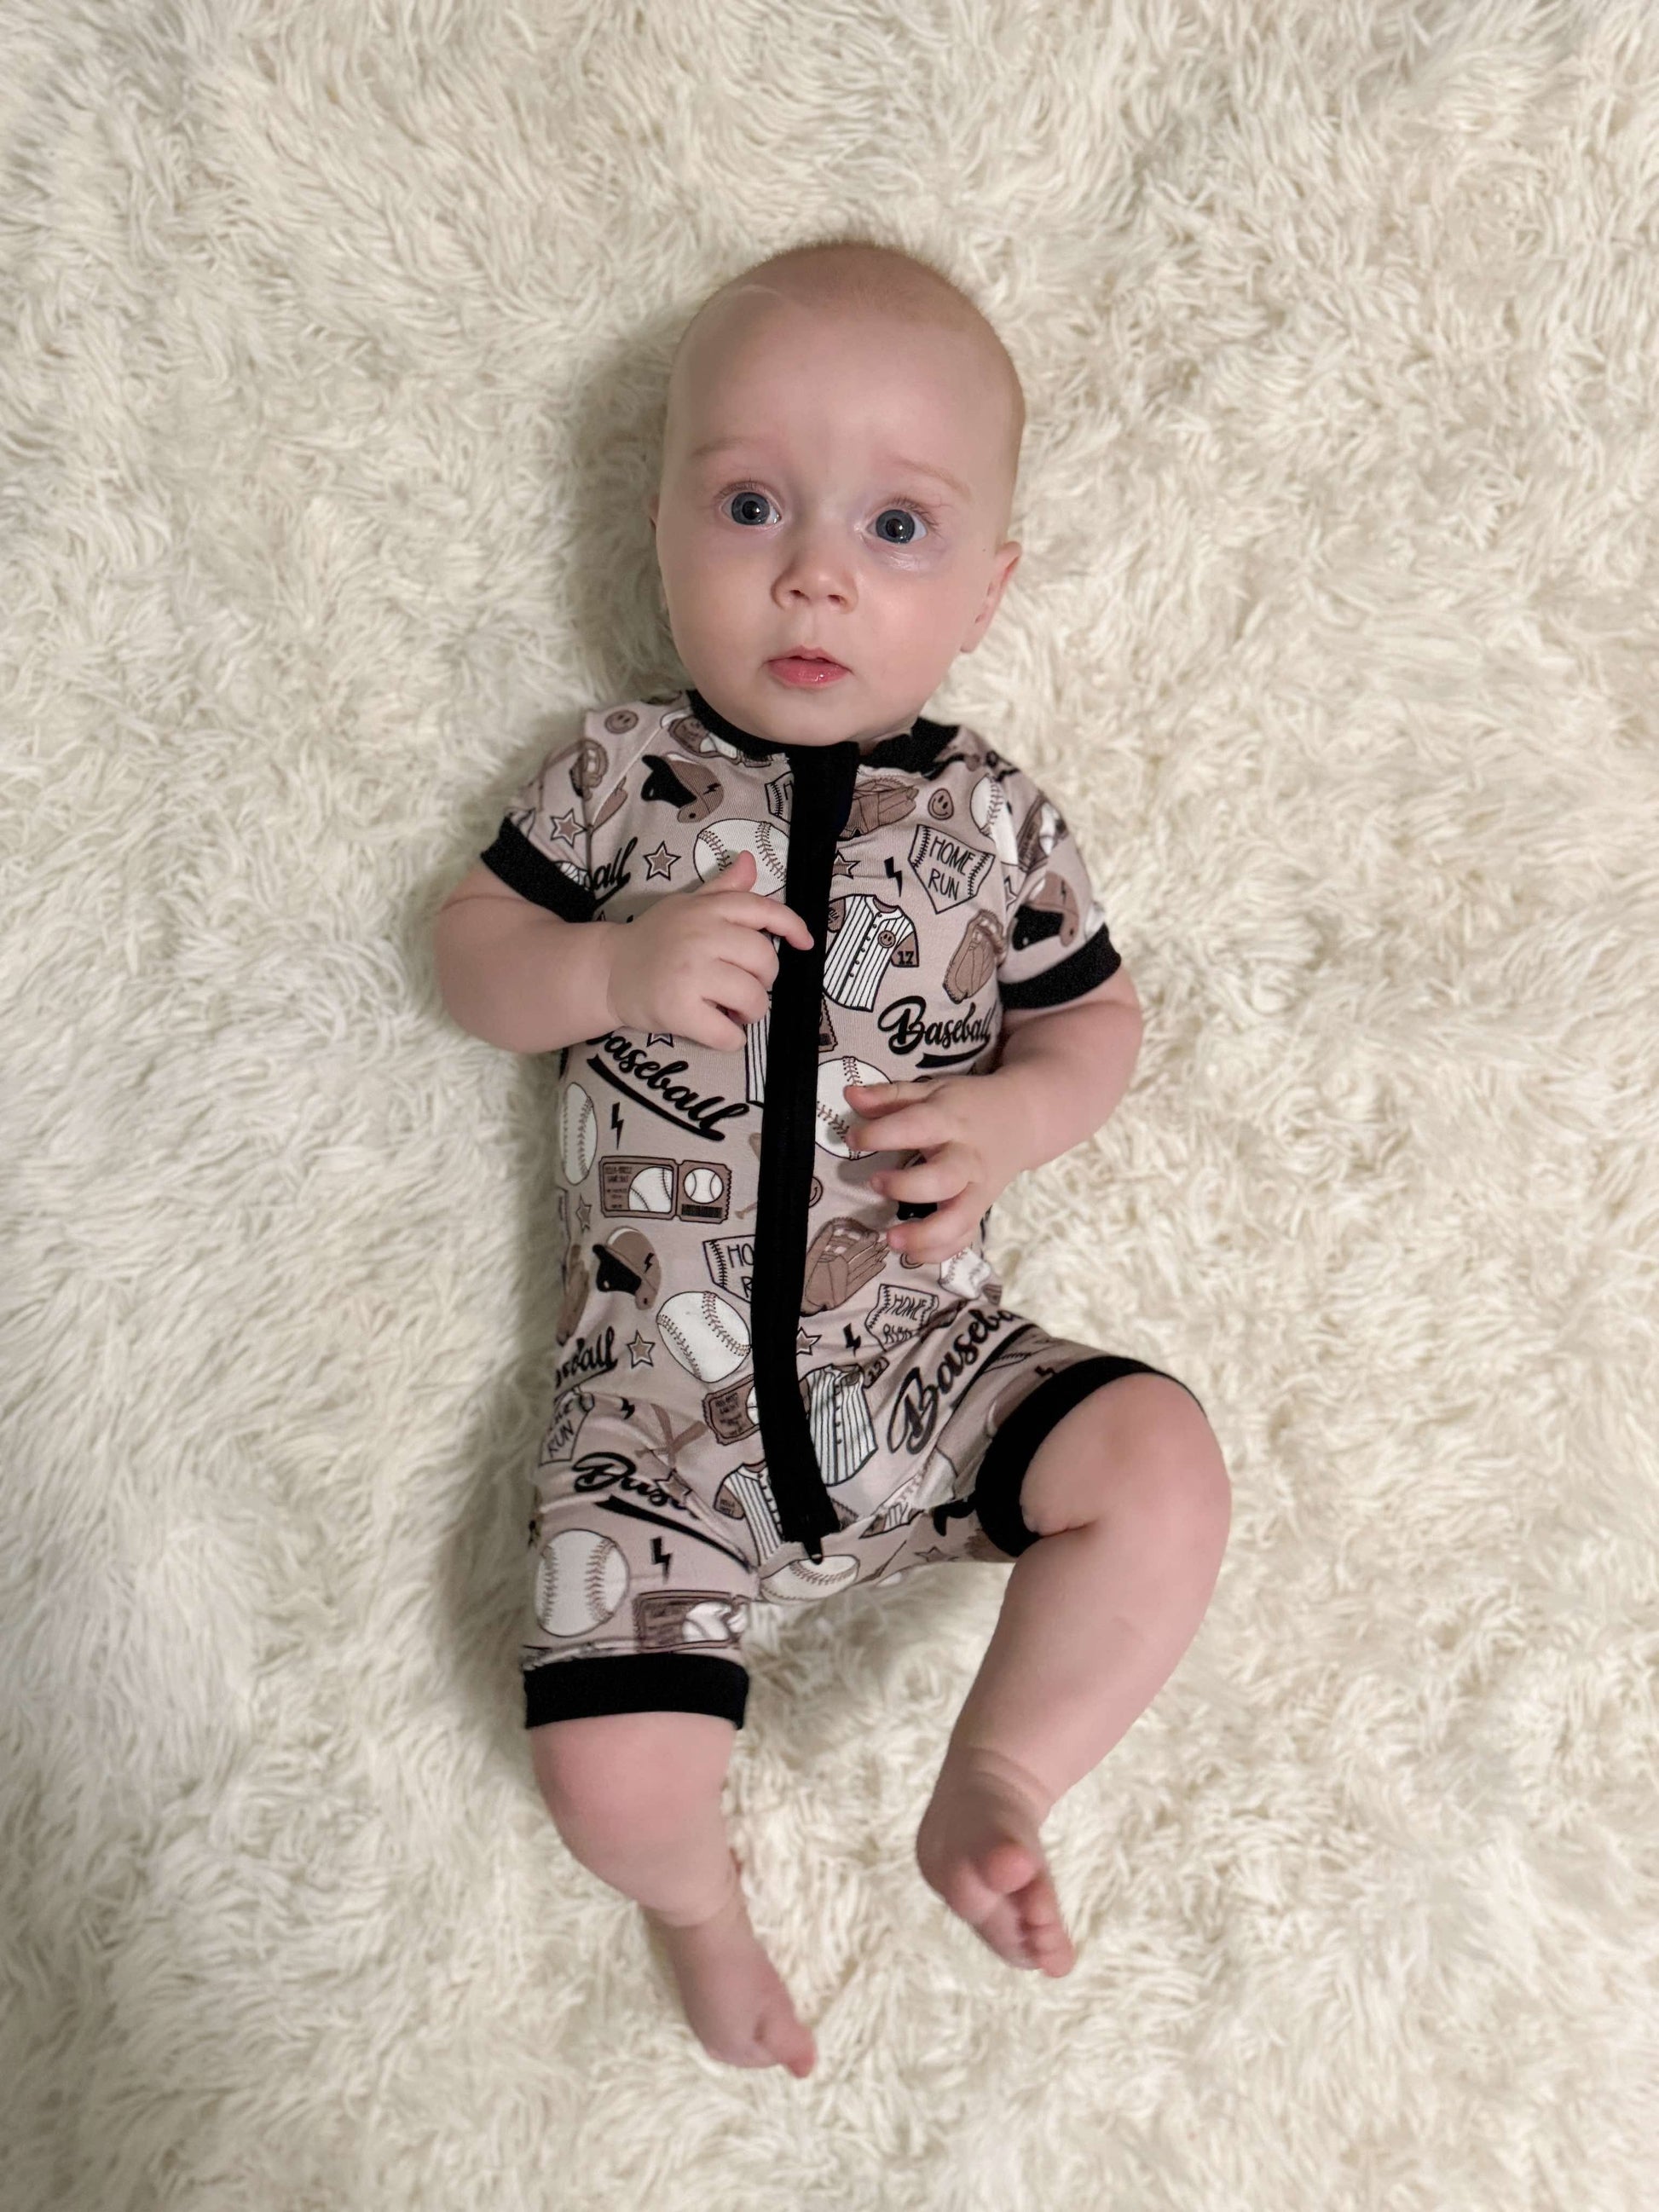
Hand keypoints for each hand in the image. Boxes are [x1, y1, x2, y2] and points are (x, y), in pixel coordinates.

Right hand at [603, 848, 813, 1048]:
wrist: (608, 971)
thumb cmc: (654, 940)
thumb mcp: (686, 906)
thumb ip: (722, 890)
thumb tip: (751, 862)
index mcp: (707, 910)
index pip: (762, 910)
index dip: (792, 926)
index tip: (805, 944)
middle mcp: (700, 936)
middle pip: (764, 960)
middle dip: (764, 981)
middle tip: (746, 988)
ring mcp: (689, 972)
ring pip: (752, 998)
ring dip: (751, 1013)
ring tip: (731, 1011)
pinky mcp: (678, 1008)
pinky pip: (727, 1033)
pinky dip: (732, 1039)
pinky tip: (720, 1030)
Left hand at [843, 1073, 1019, 1262]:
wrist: (1021, 1119)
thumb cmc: (966, 1106)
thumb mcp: (932, 1091)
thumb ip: (890, 1096)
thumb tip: (850, 1095)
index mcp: (950, 1121)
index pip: (916, 1126)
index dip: (881, 1134)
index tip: (853, 1140)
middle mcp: (966, 1158)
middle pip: (944, 1179)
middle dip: (907, 1186)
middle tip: (875, 1183)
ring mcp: (977, 1188)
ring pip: (959, 1219)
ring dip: (926, 1235)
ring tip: (891, 1240)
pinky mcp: (980, 1210)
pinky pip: (964, 1237)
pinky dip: (940, 1251)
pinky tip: (911, 1253)